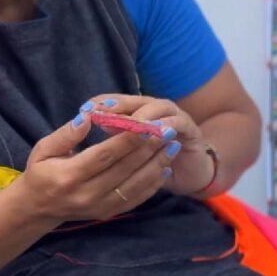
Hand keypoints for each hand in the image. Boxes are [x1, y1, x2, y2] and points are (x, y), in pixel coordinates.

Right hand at [16, 105, 177, 222]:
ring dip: (157, 165)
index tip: (147, 124)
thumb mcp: (43, 149)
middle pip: (124, 169)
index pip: (104, 155)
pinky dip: (153, 184)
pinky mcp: (109, 213)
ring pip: (135, 185)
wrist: (37, 208)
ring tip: (173, 146)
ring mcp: (99, 206)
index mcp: (68, 176)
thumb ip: (66, 134)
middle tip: (168, 131)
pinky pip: (136, 198)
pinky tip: (165, 167)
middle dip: (149, 148)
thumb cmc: (41, 172)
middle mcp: (86, 194)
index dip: (127, 140)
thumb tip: (89, 116)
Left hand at [88, 95, 213, 195]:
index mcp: (138, 112)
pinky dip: (166, 126)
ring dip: (144, 115)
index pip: (117, 100)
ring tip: (128, 124)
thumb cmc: (151, 164)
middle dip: (120, 106)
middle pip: (138, 100)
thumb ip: (112, 138)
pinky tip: (154, 133)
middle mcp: (157, 110)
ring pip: (159, 108)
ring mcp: (176, 117)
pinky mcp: (191, 130)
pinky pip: (179, 124)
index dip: (102, 103)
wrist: (188, 175)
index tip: (85, 110)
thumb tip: (88, 123)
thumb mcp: (128, 153)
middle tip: (103, 113)